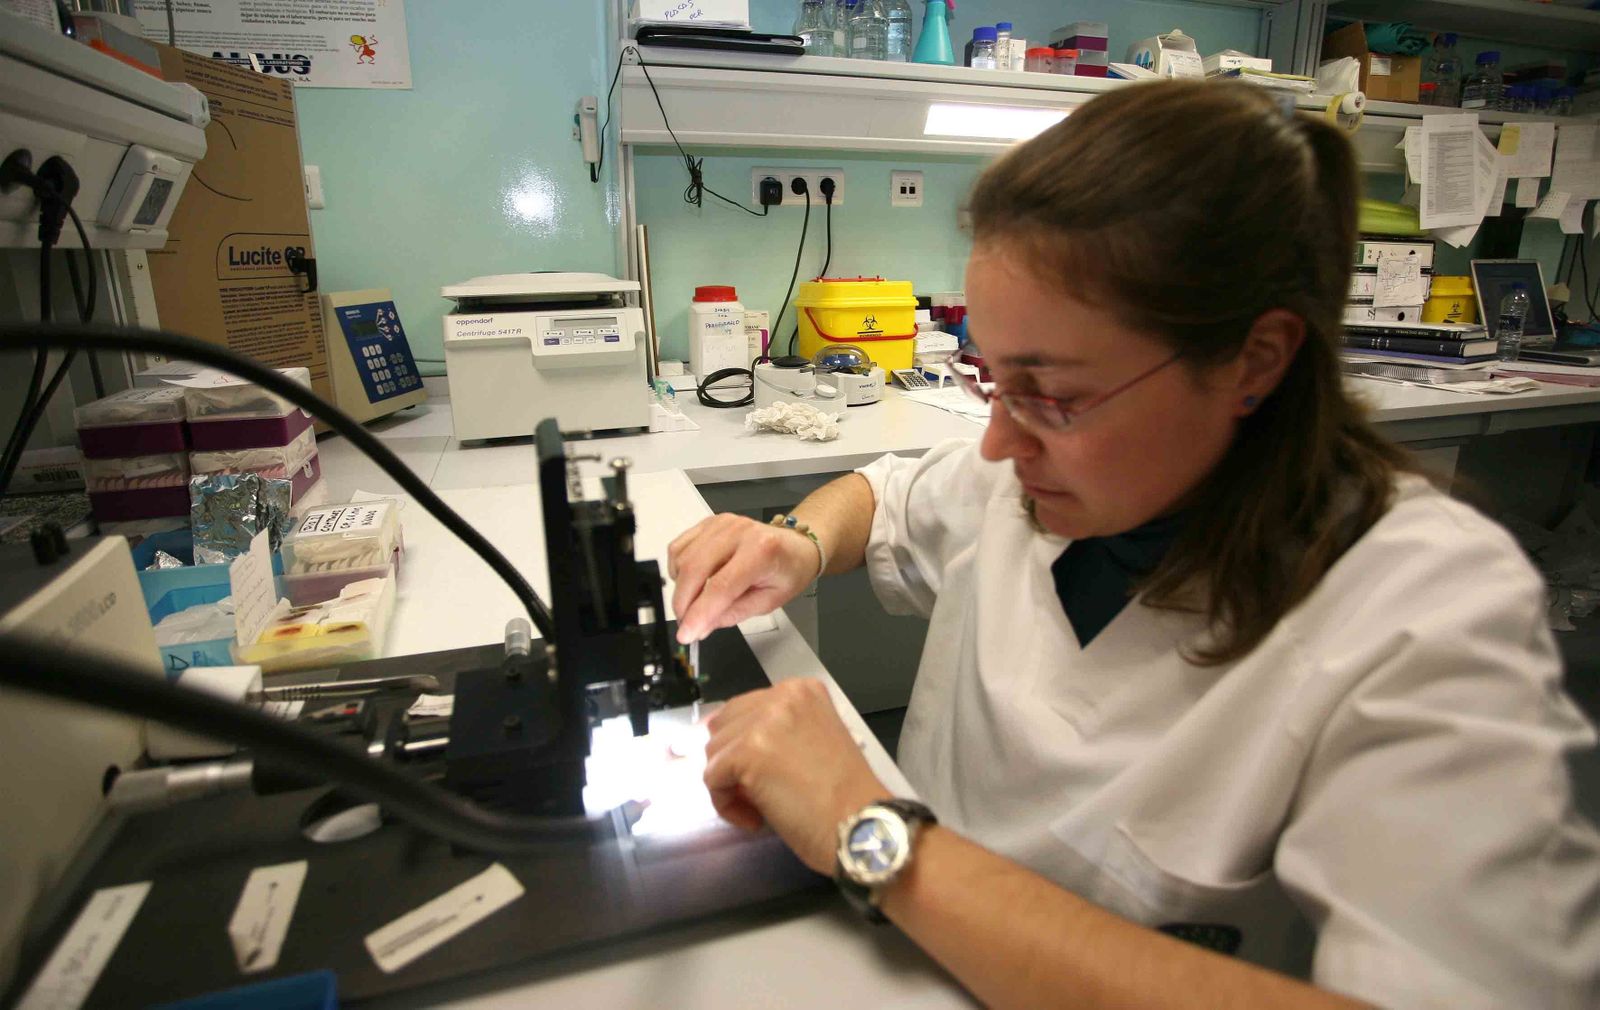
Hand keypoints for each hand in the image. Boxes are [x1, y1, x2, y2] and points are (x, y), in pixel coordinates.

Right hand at [668, 513, 820, 643]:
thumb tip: (699, 627)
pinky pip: (678, 548)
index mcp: (761, 551)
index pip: (721, 586)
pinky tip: (692, 582)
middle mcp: (738, 531)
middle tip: (686, 624)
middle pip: (694, 569)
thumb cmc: (787, 571)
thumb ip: (732, 614)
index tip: (686, 635)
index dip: (698, 613)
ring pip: (682, 558)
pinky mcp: (708, 523)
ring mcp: (721, 524)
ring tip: (695, 603)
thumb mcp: (768, 602)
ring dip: (680, 588)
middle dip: (683, 603)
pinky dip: (678, 570)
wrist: (795, 545)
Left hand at [702, 678, 888, 873]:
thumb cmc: (844, 796)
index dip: (745, 747)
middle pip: (723, 727)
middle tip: (762, 794)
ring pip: (713, 753)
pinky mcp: (747, 752)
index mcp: (802, 690)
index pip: (744, 710)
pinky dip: (726, 805)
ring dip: (730, 786)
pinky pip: (712, 779)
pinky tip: (756, 819)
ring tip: (762, 809)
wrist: (860, 825)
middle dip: (733, 763)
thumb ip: (777, 732)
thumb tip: (729, 745)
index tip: (770, 777)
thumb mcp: (814, 742)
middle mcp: (782, 696)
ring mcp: (763, 722)